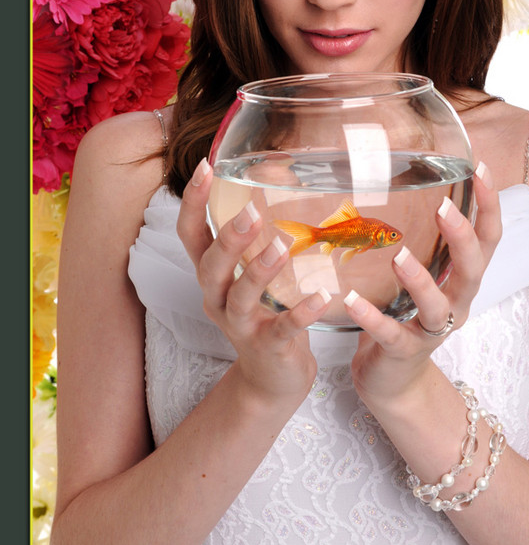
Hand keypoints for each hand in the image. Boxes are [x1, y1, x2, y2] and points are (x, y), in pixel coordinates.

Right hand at [176, 158, 327, 403]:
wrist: (271, 378)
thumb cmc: (264, 313)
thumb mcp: (250, 274)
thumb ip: (254, 240)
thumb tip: (277, 182)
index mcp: (213, 275)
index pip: (190, 234)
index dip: (192, 202)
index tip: (206, 167)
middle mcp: (218, 299)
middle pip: (210, 266)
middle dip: (229, 239)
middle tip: (251, 212)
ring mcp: (241, 325)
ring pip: (241, 298)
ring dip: (260, 271)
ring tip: (283, 248)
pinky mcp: (268, 346)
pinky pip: (283, 329)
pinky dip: (301, 313)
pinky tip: (322, 296)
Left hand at [346, 162, 501, 404]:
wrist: (395, 381)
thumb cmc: (408, 317)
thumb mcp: (425, 277)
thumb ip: (426, 242)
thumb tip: (414, 186)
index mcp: (462, 281)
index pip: (488, 239)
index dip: (489, 206)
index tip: (481, 169)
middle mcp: (456, 304)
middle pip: (473, 270)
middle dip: (462, 239)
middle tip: (443, 209)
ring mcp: (431, 331)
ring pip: (436, 307)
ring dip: (420, 280)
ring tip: (399, 256)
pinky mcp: (403, 352)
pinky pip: (389, 335)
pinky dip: (371, 318)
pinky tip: (350, 301)